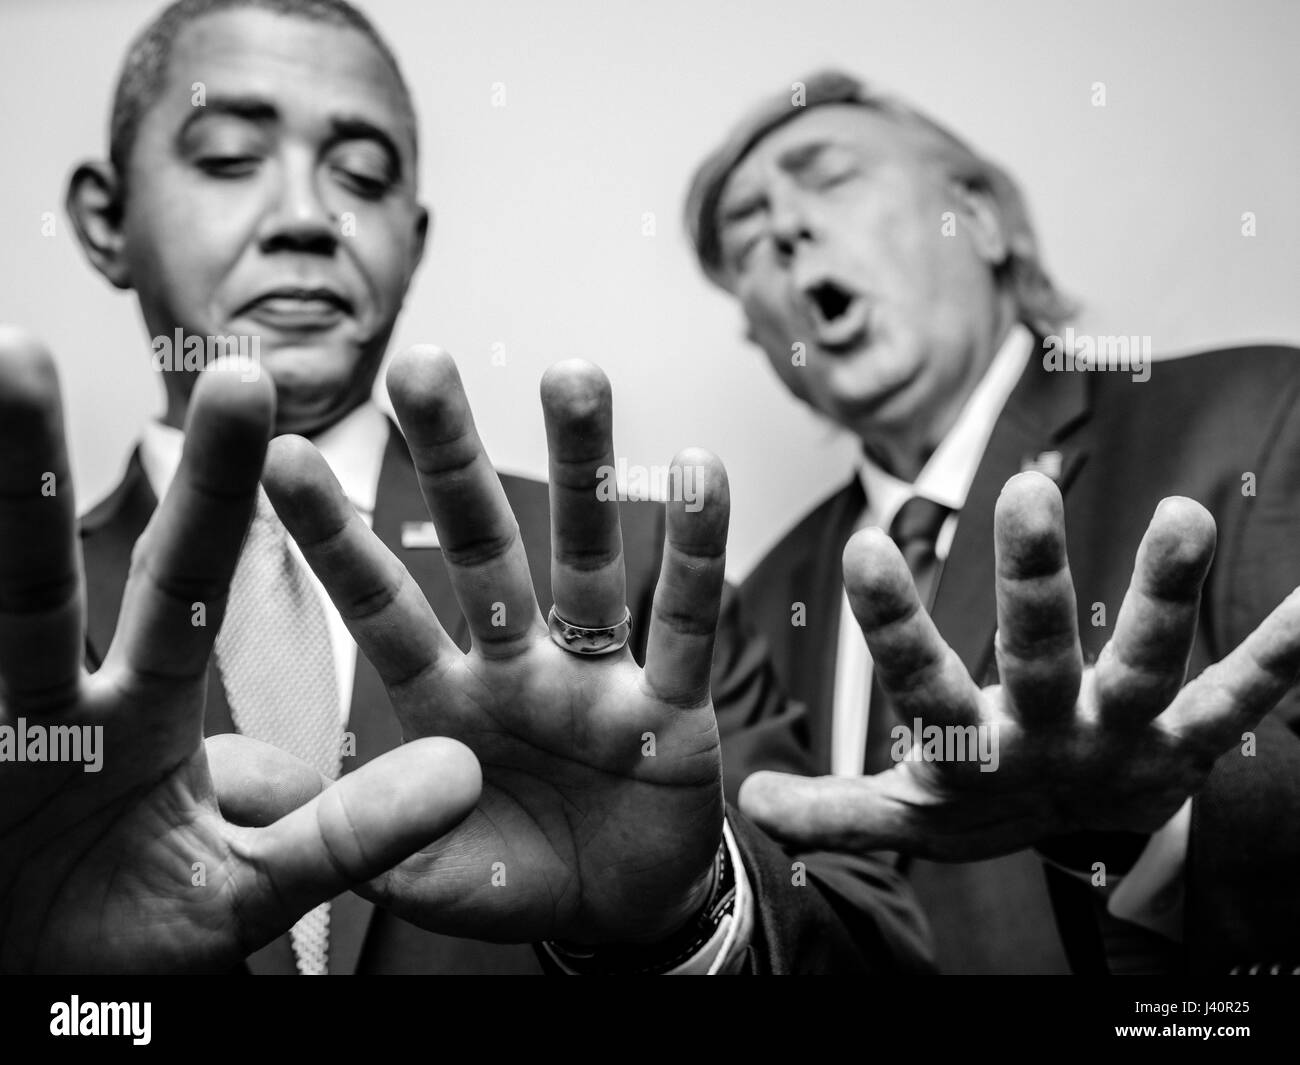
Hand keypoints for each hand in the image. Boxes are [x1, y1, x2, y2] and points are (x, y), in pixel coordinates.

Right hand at [0, 330, 480, 972]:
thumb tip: (462, 774)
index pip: (185, 581)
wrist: (40, 1002)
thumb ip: (348, 835)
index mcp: (142, 714)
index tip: (251, 383)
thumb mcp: (250, 894)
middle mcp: (52, 704)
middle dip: (24, 469)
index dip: (218, 489)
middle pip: (38, 574)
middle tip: (22, 348)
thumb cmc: (134, 945)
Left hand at [257, 348, 728, 944]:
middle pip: (482, 547)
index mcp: (448, 699)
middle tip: (419, 365)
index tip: (282, 455)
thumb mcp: (419, 874)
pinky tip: (697, 472)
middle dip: (451, 460)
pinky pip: (685, 622)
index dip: (337, 536)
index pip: (383, 607)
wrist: (619, 915)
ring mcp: (596, 677)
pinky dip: (694, 552)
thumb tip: (231, 789)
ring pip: (588, 560)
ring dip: (582, 468)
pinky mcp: (672, 706)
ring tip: (572, 374)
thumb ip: (343, 831)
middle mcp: (518, 666)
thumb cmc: (512, 881)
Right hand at [739, 471, 1299, 860]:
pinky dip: (1281, 653)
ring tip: (1182, 514)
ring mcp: (1126, 740)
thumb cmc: (977, 804)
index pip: (921, 686)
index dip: (892, 628)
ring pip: (1149, 668)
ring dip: (1165, 596)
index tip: (862, 547)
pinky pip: (1242, 697)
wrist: (1075, 851)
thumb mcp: (904, 815)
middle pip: (1040, 660)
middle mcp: (1050, 741)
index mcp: (971, 757)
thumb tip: (750, 798)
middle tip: (1027, 489)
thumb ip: (835, 809)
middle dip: (1034, 583)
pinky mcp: (1191, 742)